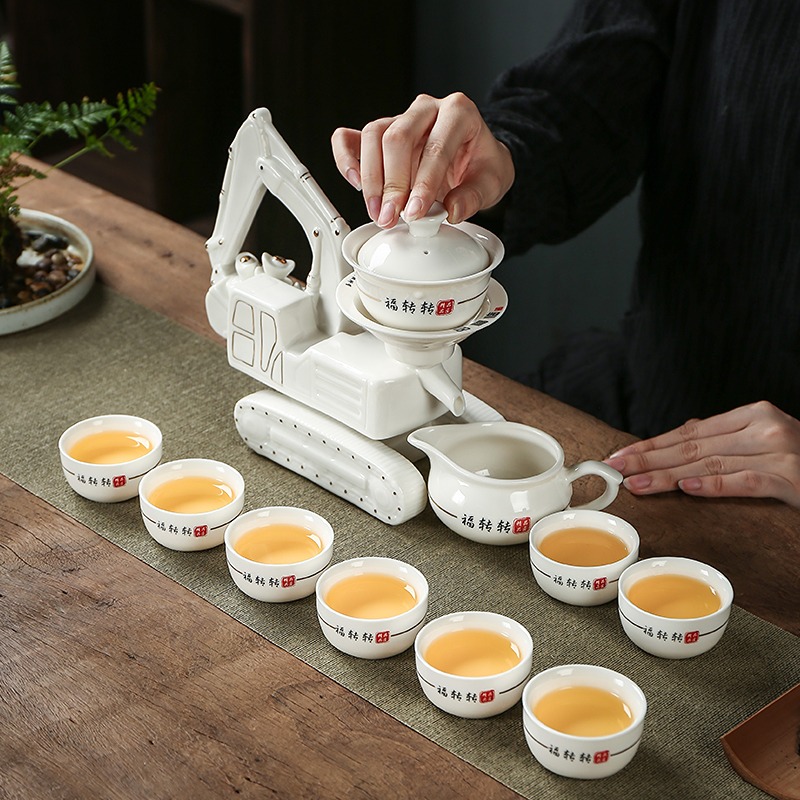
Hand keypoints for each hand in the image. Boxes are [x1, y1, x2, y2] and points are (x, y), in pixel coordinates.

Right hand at [331, 92, 514, 228]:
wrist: (475, 158)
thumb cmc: (481, 165)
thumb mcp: (492, 183)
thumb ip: (473, 197)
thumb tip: (451, 210)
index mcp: (459, 112)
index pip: (436, 146)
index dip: (423, 183)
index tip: (416, 212)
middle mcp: (426, 109)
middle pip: (398, 137)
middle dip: (393, 183)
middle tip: (392, 216)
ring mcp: (400, 118)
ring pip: (373, 136)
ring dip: (371, 178)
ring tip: (378, 211)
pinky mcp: (381, 133)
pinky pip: (350, 137)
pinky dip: (346, 159)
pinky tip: (355, 182)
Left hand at [604, 401, 799, 506]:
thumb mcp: (761, 442)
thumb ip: (724, 440)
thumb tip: (679, 438)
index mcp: (752, 415)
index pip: (690, 432)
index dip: (652, 445)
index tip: (622, 455)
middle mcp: (764, 427)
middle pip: (693, 446)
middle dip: (649, 460)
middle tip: (616, 470)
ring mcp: (779, 451)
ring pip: (710, 463)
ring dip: (668, 476)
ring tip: (637, 484)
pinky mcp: (792, 477)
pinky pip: (745, 481)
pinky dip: (714, 485)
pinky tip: (687, 488)